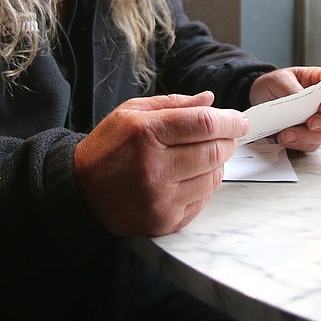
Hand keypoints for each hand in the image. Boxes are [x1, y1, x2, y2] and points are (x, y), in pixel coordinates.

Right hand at [74, 92, 246, 236]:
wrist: (81, 192)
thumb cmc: (107, 149)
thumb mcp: (130, 113)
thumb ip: (173, 104)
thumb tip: (209, 99)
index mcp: (146, 133)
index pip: (204, 124)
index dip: (229, 120)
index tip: (239, 120)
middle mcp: (154, 168)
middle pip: (214, 151)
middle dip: (228, 141)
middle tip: (227, 136)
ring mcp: (160, 198)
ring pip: (213, 178)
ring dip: (217, 164)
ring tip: (203, 156)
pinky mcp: (165, 221)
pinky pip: (203, 200)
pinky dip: (203, 186)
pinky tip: (189, 177)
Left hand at [249, 67, 320, 151]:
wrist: (261, 100)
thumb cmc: (275, 85)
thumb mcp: (278, 79)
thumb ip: (291, 88)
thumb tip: (302, 99)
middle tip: (311, 124)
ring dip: (308, 136)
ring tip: (287, 134)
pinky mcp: (312, 136)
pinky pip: (313, 144)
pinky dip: (299, 144)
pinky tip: (285, 138)